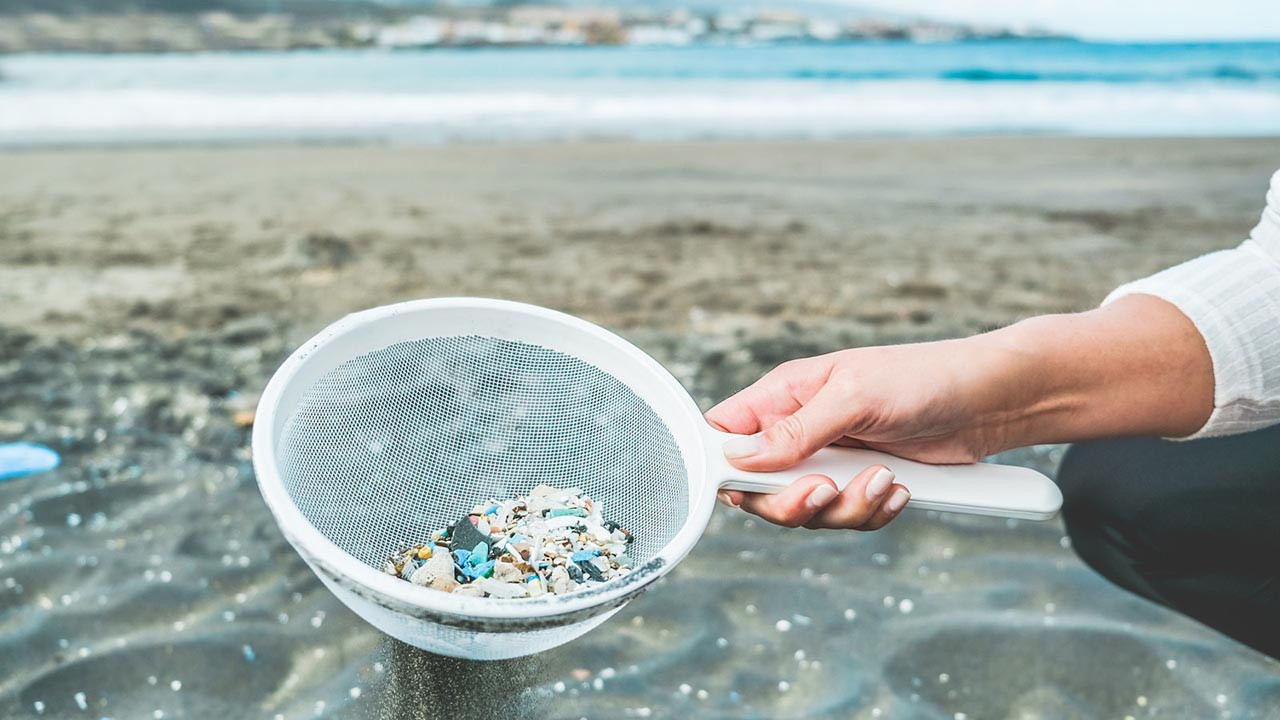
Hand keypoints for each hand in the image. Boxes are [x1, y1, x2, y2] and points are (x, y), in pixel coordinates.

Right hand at [705, 339, 1012, 529]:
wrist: (989, 401)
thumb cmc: (922, 378)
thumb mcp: (853, 397)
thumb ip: (794, 431)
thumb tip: (738, 456)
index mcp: (784, 396)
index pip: (724, 435)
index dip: (722, 465)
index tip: (744, 485)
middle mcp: (800, 431)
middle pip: (757, 489)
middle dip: (790, 502)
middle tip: (825, 490)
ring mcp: (831, 462)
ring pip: (805, 512)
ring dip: (844, 508)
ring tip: (885, 480)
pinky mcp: (862, 485)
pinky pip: (846, 518)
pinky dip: (872, 513)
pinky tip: (899, 490)